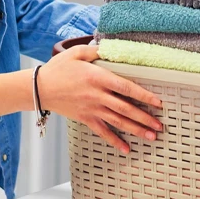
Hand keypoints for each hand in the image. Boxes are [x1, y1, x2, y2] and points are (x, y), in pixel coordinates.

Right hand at [37, 44, 163, 153]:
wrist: (39, 88)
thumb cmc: (58, 69)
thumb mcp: (76, 53)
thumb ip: (95, 50)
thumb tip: (109, 48)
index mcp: (98, 77)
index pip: (127, 88)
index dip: (145, 96)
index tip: (158, 103)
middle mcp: (98, 95)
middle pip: (126, 108)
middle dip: (145, 118)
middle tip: (160, 125)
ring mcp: (92, 109)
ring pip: (118, 122)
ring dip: (136, 130)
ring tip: (151, 136)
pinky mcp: (85, 118)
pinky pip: (103, 132)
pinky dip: (115, 141)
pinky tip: (126, 149)